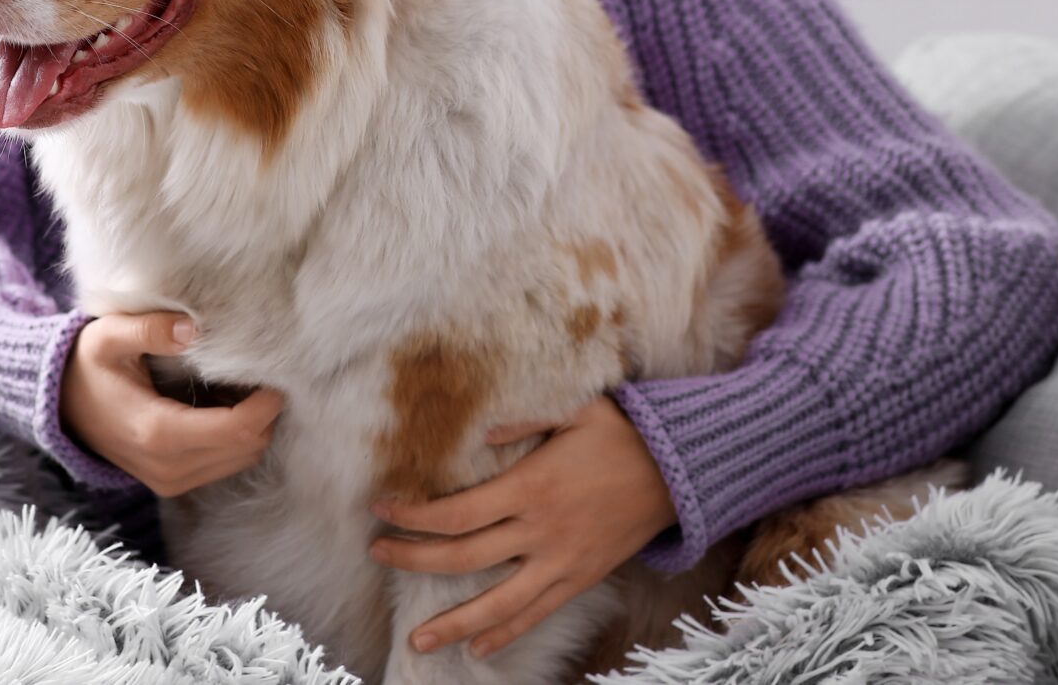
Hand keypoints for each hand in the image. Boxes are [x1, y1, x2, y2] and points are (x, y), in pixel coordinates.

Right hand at [59, 311, 284, 496]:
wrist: (61, 406)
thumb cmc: (88, 365)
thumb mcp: (109, 336)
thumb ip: (150, 329)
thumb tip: (193, 329)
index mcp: (158, 432)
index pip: (238, 429)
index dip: (266, 402)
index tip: (274, 371)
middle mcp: (169, 467)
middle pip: (248, 446)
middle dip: (264, 411)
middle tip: (258, 371)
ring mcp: (171, 481)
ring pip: (242, 458)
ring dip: (252, 424)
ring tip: (238, 384)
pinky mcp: (174, 483)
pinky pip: (225, 464)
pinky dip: (236, 437)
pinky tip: (221, 402)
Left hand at [367, 393, 676, 659]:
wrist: (681, 470)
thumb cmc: (624, 432)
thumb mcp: (575, 409)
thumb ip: (523, 421)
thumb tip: (480, 434)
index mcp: (531, 487)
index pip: (456, 512)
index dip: (413, 516)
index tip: (381, 510)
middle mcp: (541, 531)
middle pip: (463, 558)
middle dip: (412, 560)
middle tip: (377, 556)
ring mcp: (562, 561)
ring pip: (498, 604)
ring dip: (454, 624)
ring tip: (416, 642)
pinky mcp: (582, 578)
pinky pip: (539, 613)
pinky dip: (508, 633)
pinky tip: (479, 648)